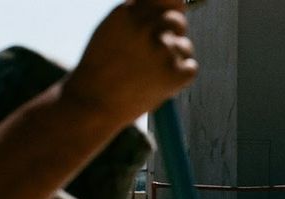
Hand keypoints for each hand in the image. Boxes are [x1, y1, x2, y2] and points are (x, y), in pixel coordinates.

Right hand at [63, 0, 197, 125]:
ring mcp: (163, 50)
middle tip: (156, 53)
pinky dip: (180, 76)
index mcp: (128, 12)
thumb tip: (175, 3)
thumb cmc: (102, 67)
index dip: (165, 11)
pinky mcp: (176, 73)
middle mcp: (146, 27)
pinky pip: (191, 67)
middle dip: (172, 33)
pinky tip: (159, 84)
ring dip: (175, 57)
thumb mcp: (111, 30)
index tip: (160, 24)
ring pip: (185, 46)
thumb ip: (137, 15)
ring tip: (151, 74)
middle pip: (177, 20)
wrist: (93, 103)